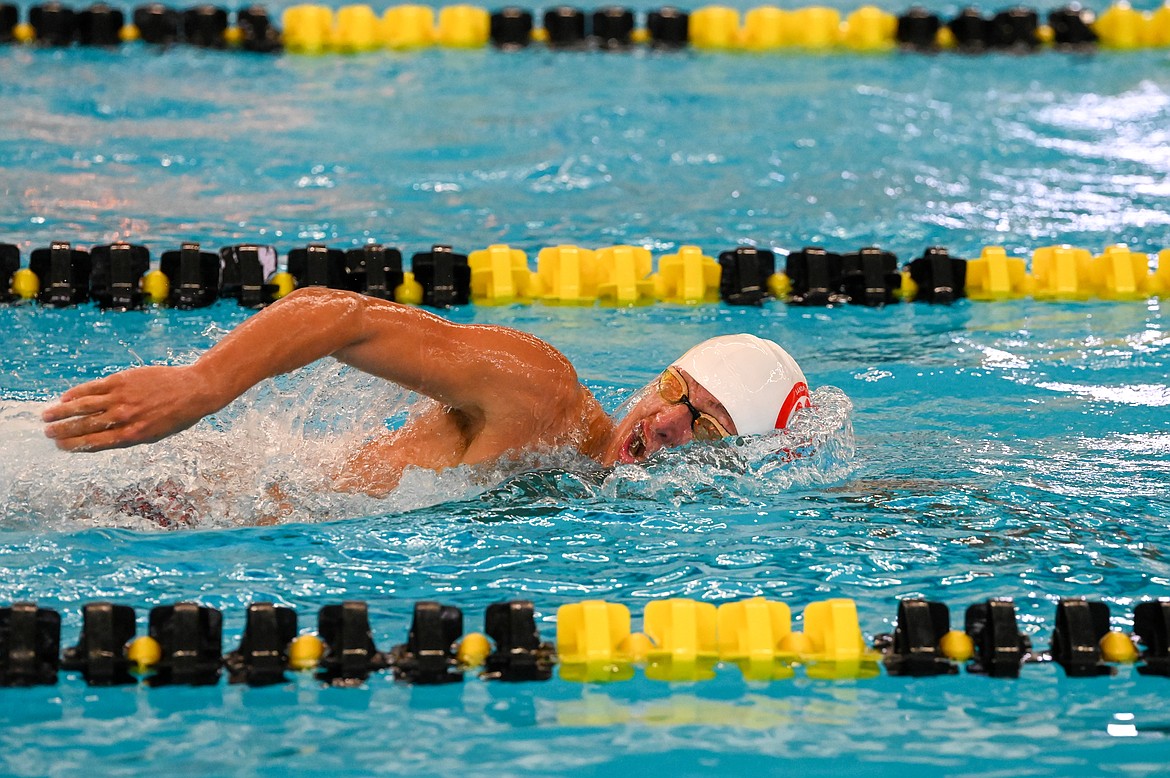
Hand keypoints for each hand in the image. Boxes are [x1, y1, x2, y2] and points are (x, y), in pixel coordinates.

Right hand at [42, 365, 215, 451]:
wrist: (194, 391)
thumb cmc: (176, 417)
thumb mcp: (154, 435)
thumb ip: (127, 436)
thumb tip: (99, 438)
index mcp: (132, 436)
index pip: (94, 443)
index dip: (74, 445)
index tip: (60, 447)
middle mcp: (124, 418)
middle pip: (84, 425)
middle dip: (63, 431)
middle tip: (47, 433)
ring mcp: (122, 398)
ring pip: (83, 405)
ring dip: (61, 411)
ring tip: (47, 416)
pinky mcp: (122, 380)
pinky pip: (93, 387)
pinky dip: (76, 393)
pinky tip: (65, 398)